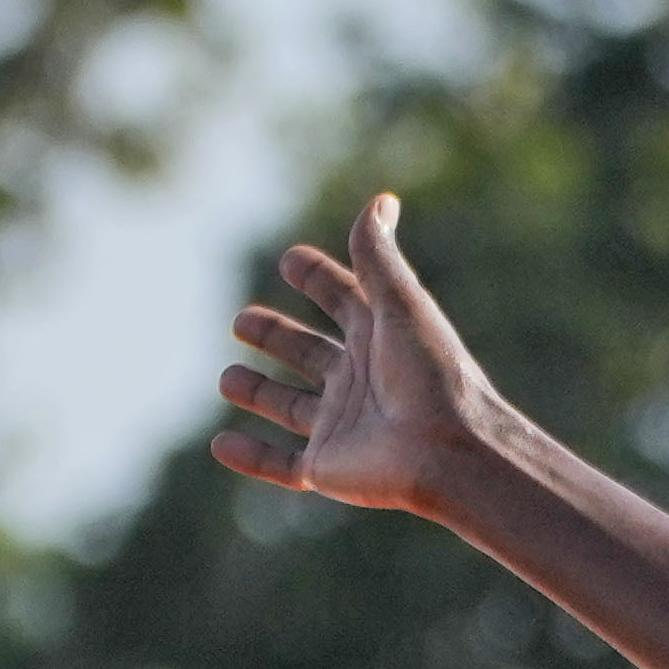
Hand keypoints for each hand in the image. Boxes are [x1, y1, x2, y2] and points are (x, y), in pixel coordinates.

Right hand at [208, 191, 497, 514]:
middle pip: (309, 353)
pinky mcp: (328, 468)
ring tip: (227, 378)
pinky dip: (251, 456)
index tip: (290, 262)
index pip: (343, 300)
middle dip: (276, 336)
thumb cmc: (430, 373)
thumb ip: (378, 254)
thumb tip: (382, 200)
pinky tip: (220, 445)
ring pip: (291, 407)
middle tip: (241, 320)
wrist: (448, 451)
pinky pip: (282, 466)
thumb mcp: (401, 303)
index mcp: (379, 338)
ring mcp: (342, 425)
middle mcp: (359, 380)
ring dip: (258, 393)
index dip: (318, 279)